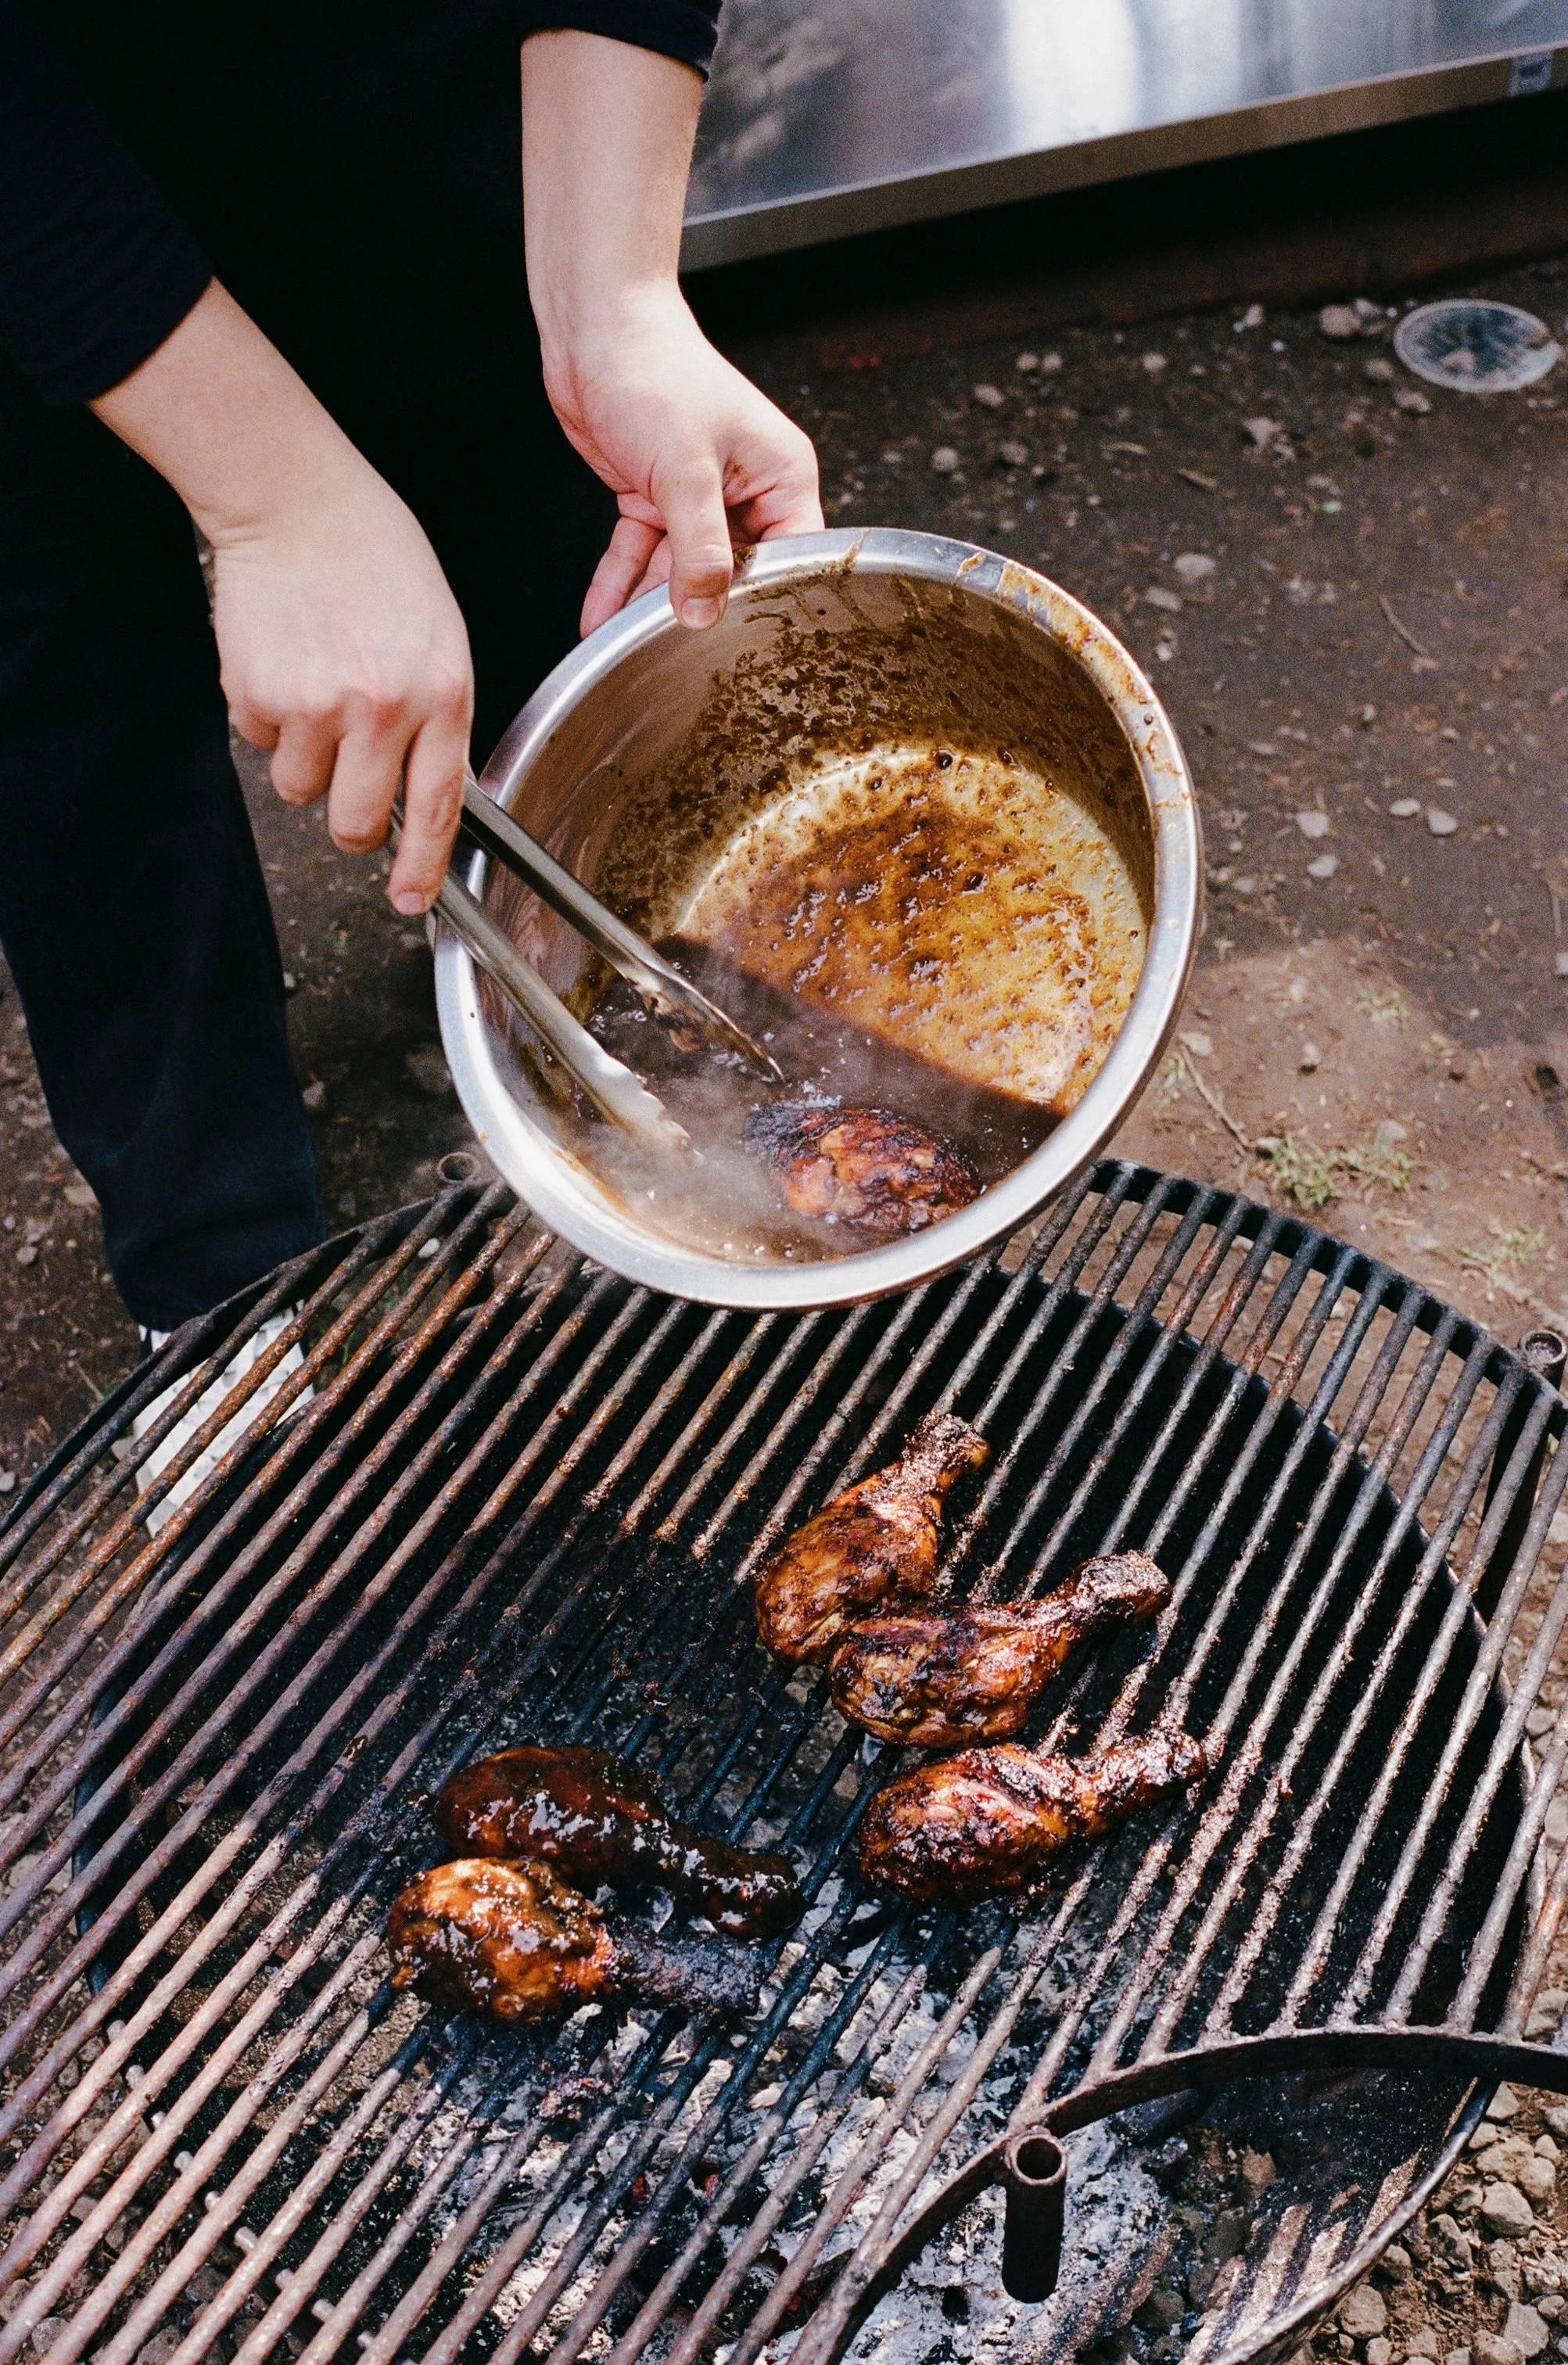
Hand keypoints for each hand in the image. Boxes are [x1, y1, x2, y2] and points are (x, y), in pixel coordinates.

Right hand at [90, 282, 472, 913]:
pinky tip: (283, 665)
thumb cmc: (375, 562)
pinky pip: (259, 746)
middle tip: (345, 786)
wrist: (297, 502)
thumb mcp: (440, 639)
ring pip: (300, 790)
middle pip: (356, 824)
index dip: (421, 867)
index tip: (412, 900)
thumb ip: (438, 721)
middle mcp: (383, 708)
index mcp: (443, 694)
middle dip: (350, 823)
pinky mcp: (258, 694)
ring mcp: (317, 705)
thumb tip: (429, 797)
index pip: (438, 807)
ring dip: (302, 758)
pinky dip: (266, 718)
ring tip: (315, 689)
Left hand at [553, 290, 821, 635]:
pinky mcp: (656, 496)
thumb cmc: (655, 373)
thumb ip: (700, 551)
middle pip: (733, 571)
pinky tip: (599, 618)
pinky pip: (642, 552)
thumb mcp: (686, 472)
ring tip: (625, 646)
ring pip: (681, 568)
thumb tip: (705, 612)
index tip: (738, 638)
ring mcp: (699, 494)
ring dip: (649, 604)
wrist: (594, 329)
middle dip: (699, 607)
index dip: (766, 599)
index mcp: (780, 476)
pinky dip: (619, 583)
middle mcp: (746, 489)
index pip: (791, 558)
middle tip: (673, 649)